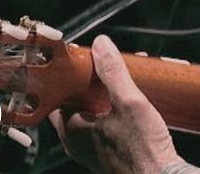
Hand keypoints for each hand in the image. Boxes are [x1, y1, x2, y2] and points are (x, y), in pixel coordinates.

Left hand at [50, 35, 184, 173]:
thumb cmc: (143, 151)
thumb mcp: (129, 103)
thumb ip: (113, 73)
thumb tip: (101, 46)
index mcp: (72, 130)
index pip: (56, 95)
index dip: (67, 75)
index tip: (81, 59)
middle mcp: (77, 143)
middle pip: (74, 102)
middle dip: (90, 81)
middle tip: (106, 65)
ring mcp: (93, 150)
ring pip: (89, 114)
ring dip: (103, 95)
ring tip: (123, 79)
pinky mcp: (109, 153)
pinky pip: (102, 125)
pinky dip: (111, 109)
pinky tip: (130, 102)